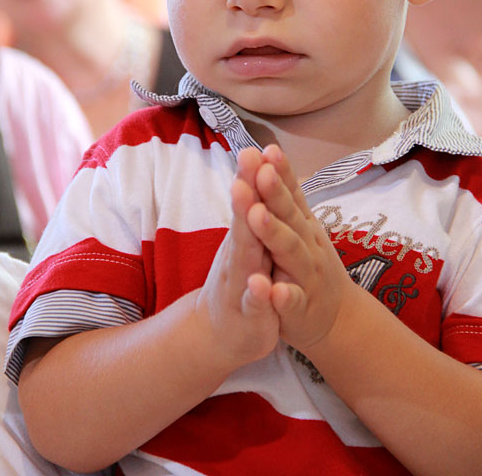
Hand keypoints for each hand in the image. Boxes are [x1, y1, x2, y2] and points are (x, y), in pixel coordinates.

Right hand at [195, 147, 278, 368]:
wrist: (221, 333)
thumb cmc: (241, 278)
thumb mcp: (246, 241)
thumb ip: (249, 208)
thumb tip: (255, 165)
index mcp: (244, 237)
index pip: (248, 201)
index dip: (252, 176)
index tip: (255, 147)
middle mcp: (238, 256)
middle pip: (243, 221)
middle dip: (246, 193)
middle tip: (248, 161)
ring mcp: (240, 285)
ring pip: (245, 258)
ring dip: (249, 235)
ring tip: (253, 211)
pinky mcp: (249, 315)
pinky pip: (254, 304)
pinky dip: (257, 295)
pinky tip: (260, 285)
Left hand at [247, 145, 350, 352]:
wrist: (338, 318)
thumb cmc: (310, 264)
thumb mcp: (301, 226)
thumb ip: (286, 193)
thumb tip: (270, 149)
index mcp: (302, 224)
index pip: (290, 193)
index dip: (280, 172)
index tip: (267, 149)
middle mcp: (308, 245)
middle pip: (289, 216)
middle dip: (275, 194)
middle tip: (261, 172)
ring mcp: (306, 276)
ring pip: (290, 253)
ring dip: (274, 233)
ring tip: (257, 216)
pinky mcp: (301, 309)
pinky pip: (292, 301)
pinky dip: (284, 296)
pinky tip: (273, 291)